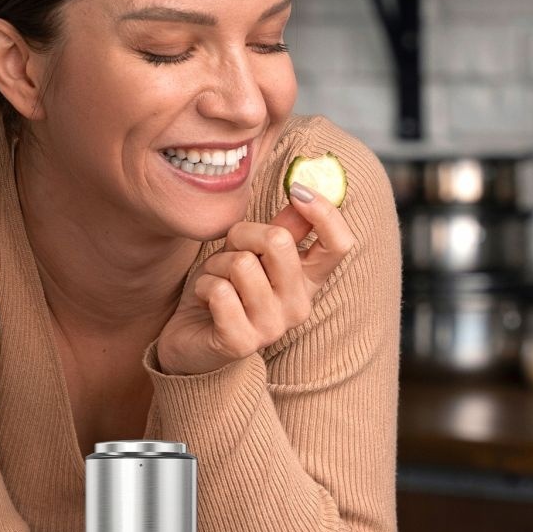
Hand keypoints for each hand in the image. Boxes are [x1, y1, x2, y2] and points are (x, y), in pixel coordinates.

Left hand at [155, 186, 354, 375]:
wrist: (193, 342)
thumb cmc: (227, 291)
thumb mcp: (254, 254)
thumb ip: (283, 228)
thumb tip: (305, 188)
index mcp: (308, 281)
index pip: (340, 244)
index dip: (324, 212)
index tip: (298, 191)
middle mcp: (299, 306)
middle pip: (279, 242)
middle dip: (242, 234)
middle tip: (230, 248)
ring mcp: (272, 327)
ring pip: (241, 264)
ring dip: (216, 264)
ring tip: (216, 280)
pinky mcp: (241, 343)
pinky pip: (219, 291)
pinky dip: (203, 286)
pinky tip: (205, 300)